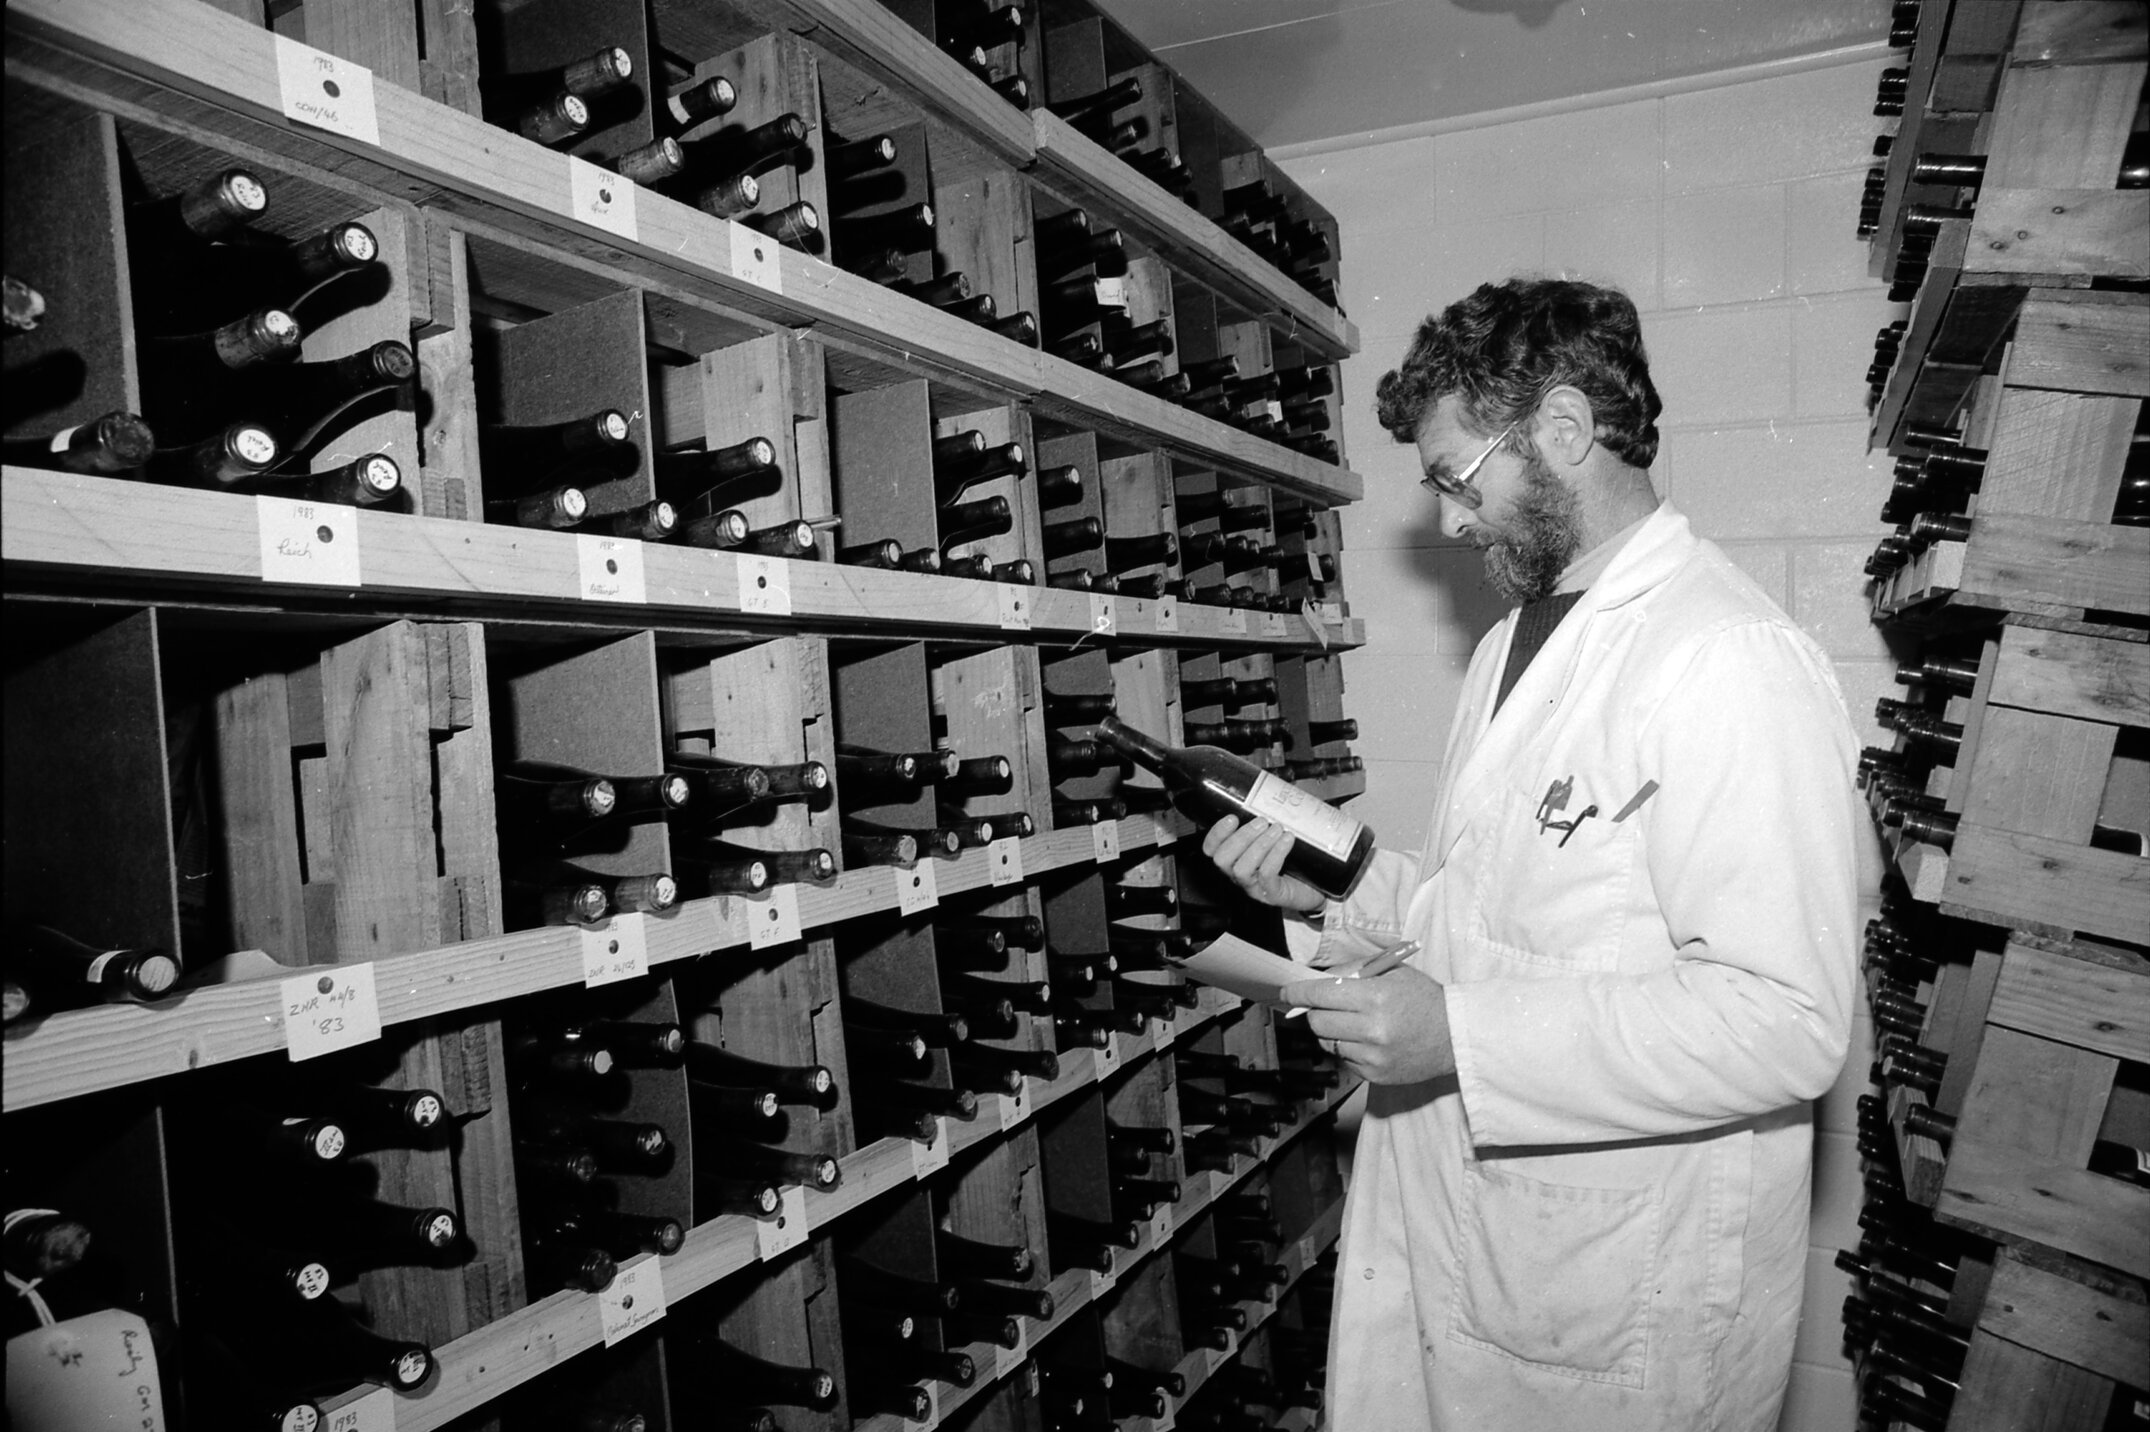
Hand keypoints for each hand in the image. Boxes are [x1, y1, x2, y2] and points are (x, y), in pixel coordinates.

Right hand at [1201, 815, 1325, 913]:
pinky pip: (1266, 875)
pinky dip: (1276, 854)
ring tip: (1277, 829)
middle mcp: (1239, 875)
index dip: (1216, 833)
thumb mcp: (1277, 838)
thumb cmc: (1296, 861)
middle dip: (1240, 837)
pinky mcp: (1271, 894)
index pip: (1211, 849)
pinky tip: (1287, 840)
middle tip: (1262, 821)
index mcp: (1235, 859)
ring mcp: (1254, 887)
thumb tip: (1273, 793)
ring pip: (1241, 869)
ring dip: (1259, 845)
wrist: (1318, 886)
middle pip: (1222, 859)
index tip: (1232, 817)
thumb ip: (1268, 821)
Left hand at [1279, 963, 1453, 1085]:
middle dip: (1316, 1011)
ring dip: (1331, 1031)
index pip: (1320, 995)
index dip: (1298, 993)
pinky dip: (1348, 1049)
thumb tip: (1315, 982)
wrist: (1456, 1036)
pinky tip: (1367, 1040)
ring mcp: (1373, 1057)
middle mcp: (1372, 1030)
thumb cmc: (1424, 998)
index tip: (1286, 993)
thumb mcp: (1392, 972)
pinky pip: (1344, 1060)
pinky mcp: (1376, 1076)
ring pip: (1327, 1044)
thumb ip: (1352, 972)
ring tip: (1353, 1023)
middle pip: (1317, 1022)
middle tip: (1325, 1006)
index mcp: (1375, 998)